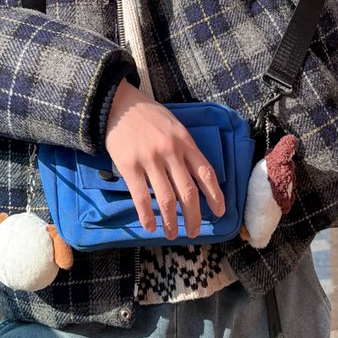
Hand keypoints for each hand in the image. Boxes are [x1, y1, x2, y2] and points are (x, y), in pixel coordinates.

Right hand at [104, 80, 224, 239]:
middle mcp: (170, 151)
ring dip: (171, 221)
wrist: (117, 103)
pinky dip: (147, 215)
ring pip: (166, 198)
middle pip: (188, 192)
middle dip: (194, 216)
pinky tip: (150, 226)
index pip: (206, 173)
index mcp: (184, 141)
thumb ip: (185, 147)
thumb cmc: (148, 115)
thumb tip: (196, 176)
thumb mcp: (174, 125)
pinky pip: (140, 196)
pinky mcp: (129, 165)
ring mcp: (149, 159)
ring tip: (173, 234)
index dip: (215, 195)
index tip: (220, 212)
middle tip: (195, 232)